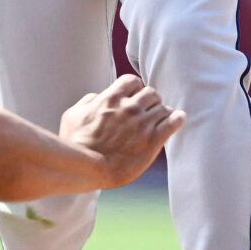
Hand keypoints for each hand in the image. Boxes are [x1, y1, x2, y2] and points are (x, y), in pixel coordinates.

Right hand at [59, 75, 184, 188]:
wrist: (87, 168)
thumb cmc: (76, 144)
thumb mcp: (73, 115)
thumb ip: (88, 101)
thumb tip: (98, 97)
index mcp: (111, 98)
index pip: (132, 81)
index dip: (134, 88)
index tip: (134, 97)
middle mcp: (129, 107)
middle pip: (151, 93)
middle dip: (150, 101)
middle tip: (148, 111)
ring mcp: (143, 123)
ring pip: (163, 107)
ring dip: (162, 112)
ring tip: (160, 120)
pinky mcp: (153, 140)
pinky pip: (173, 122)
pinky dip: (178, 119)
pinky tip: (178, 120)